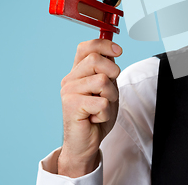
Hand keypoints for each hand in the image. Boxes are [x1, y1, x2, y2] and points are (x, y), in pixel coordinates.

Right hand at [57, 39, 121, 177]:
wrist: (86, 142)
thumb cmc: (97, 115)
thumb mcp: (107, 88)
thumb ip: (107, 71)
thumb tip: (114, 50)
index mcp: (78, 72)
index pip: (86, 47)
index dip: (104, 44)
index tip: (119, 51)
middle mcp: (70, 79)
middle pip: (96, 60)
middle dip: (112, 73)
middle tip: (109, 91)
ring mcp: (68, 92)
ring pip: (102, 81)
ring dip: (111, 96)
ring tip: (102, 107)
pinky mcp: (71, 106)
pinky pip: (102, 102)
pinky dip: (106, 112)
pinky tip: (96, 117)